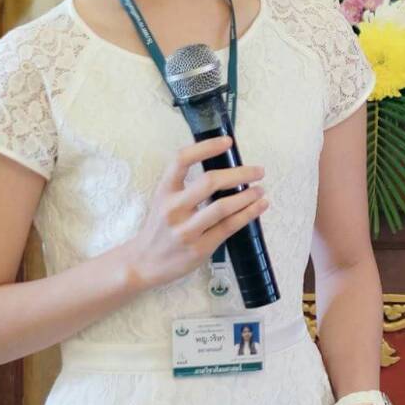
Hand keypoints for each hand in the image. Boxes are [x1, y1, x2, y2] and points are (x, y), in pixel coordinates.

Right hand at [126, 137, 267, 288]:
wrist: (144, 263)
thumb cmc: (160, 228)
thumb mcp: (164, 200)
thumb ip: (187, 186)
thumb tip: (226, 170)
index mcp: (164, 190)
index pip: (182, 159)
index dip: (206, 147)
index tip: (227, 142)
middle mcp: (173, 208)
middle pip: (210, 182)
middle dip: (240, 173)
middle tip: (258, 171)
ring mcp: (186, 230)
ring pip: (223, 207)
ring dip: (248, 195)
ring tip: (261, 189)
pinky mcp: (199, 248)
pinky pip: (228, 227)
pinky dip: (248, 214)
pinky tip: (259, 206)